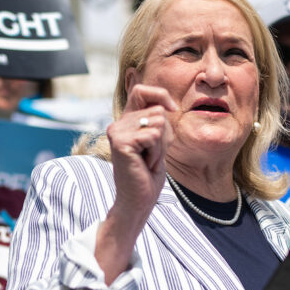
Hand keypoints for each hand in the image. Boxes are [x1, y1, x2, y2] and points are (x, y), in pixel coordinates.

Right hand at [93, 85, 176, 283]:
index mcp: (125, 120)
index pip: (141, 90)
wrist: (138, 199)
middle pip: (158, 110)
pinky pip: (153, 136)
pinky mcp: (120, 142)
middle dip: (165, 135)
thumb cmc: (149, 172)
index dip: (160, 94)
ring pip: (158, 123)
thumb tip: (168, 106)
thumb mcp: (158, 141)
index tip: (173, 109)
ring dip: (161, 146)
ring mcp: (117, 131)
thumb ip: (159, 120)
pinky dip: (156, 153)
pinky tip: (145, 164)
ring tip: (148, 160)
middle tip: (152, 154)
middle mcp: (118, 123)